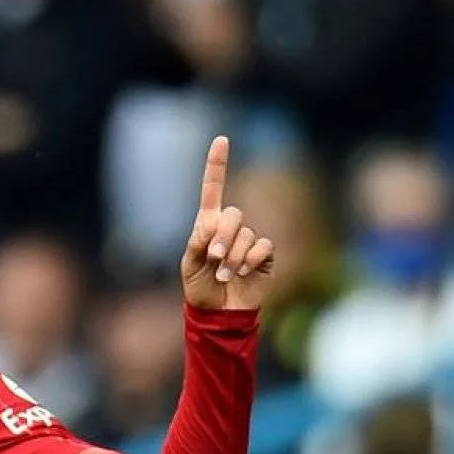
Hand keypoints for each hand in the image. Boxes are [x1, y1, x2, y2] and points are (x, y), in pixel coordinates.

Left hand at [181, 136, 274, 311]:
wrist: (219, 313)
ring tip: (224, 275)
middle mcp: (230, 229)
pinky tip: (242, 273)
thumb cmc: (199, 289)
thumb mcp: (189, 266)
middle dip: (223, 237)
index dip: (217, 166)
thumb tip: (211, 223)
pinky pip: (262, 247)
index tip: (221, 140)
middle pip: (233, 215)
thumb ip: (197, 242)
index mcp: (208, 226)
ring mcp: (249, 241)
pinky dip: (250, 260)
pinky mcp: (264, 255)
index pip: (213, 190)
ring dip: (233, 257)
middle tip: (214, 259)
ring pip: (247, 234)